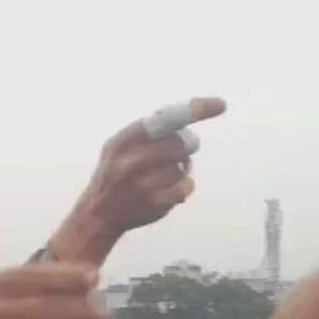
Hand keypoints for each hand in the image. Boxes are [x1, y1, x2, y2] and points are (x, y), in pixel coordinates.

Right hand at [49, 97, 226, 265]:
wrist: (98, 214)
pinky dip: (183, 186)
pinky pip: (187, 185)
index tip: (220, 104)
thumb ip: (146, 132)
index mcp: (123, 140)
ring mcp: (144, 184)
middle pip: (182, 143)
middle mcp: (132, 161)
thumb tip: (186, 114)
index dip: (194, 110)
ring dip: (180, 169)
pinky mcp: (156, 203)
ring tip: (162, 176)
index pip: (165, 119)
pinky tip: (168, 191)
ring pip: (184, 166)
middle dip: (185, 146)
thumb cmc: (114, 173)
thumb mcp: (117, 146)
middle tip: (180, 150)